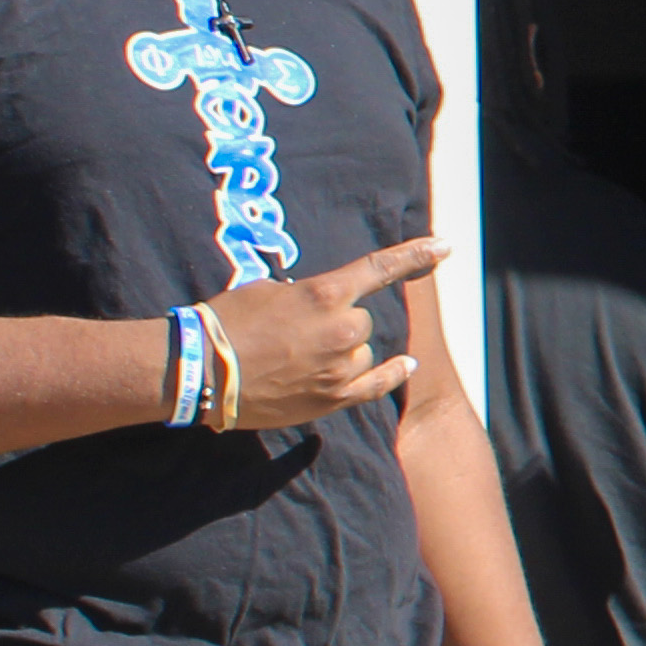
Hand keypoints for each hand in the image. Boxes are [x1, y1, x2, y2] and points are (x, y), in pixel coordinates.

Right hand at [201, 235, 443, 431]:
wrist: (201, 370)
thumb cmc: (227, 322)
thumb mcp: (268, 290)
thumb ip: (308, 294)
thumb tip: (323, 305)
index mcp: (326, 294)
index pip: (380, 269)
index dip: (416, 255)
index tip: (445, 245)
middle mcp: (342, 330)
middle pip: (361, 321)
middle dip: (337, 322)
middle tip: (296, 333)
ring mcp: (341, 369)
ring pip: (361, 354)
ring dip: (341, 352)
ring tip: (296, 359)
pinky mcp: (334, 399)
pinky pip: (377, 385)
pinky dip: (393, 374)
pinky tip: (408, 365)